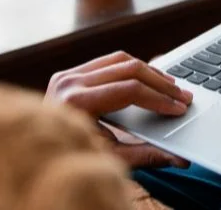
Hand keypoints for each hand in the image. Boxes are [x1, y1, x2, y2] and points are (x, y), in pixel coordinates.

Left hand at [46, 51, 193, 168]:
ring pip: (121, 59)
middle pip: (129, 69)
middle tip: (183, 96)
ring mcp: (68, 74)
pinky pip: (109, 61)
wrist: (37, 156)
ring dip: (150, 71)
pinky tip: (151, 78)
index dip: (159, 99)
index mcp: (77, 103)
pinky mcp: (69, 73)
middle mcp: (70, 82)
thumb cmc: (74, 159)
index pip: (130, 90)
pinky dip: (133, 67)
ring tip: (172, 85)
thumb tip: (181, 159)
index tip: (179, 108)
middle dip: (161, 83)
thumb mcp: (110, 161)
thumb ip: (146, 156)